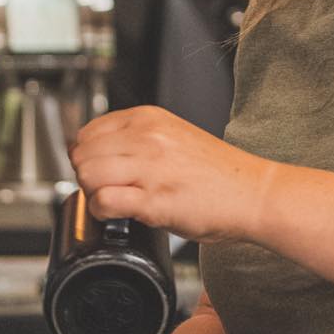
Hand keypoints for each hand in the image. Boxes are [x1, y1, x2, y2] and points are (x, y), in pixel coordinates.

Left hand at [68, 106, 277, 242]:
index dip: (88, 155)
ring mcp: (150, 168)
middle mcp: (147, 137)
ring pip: (88, 174)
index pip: (89, 131)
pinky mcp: (154, 200)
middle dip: (86, 175)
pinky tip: (119, 214)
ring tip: (112, 200)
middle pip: (83, 154)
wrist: (251, 193)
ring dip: (92, 193)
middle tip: (104, 188)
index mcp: (149, 118)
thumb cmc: (217, 173)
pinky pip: (104, 201)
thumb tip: (99, 152)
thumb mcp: (173, 136)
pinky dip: (102, 211)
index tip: (98, 169)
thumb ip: (138, 138)